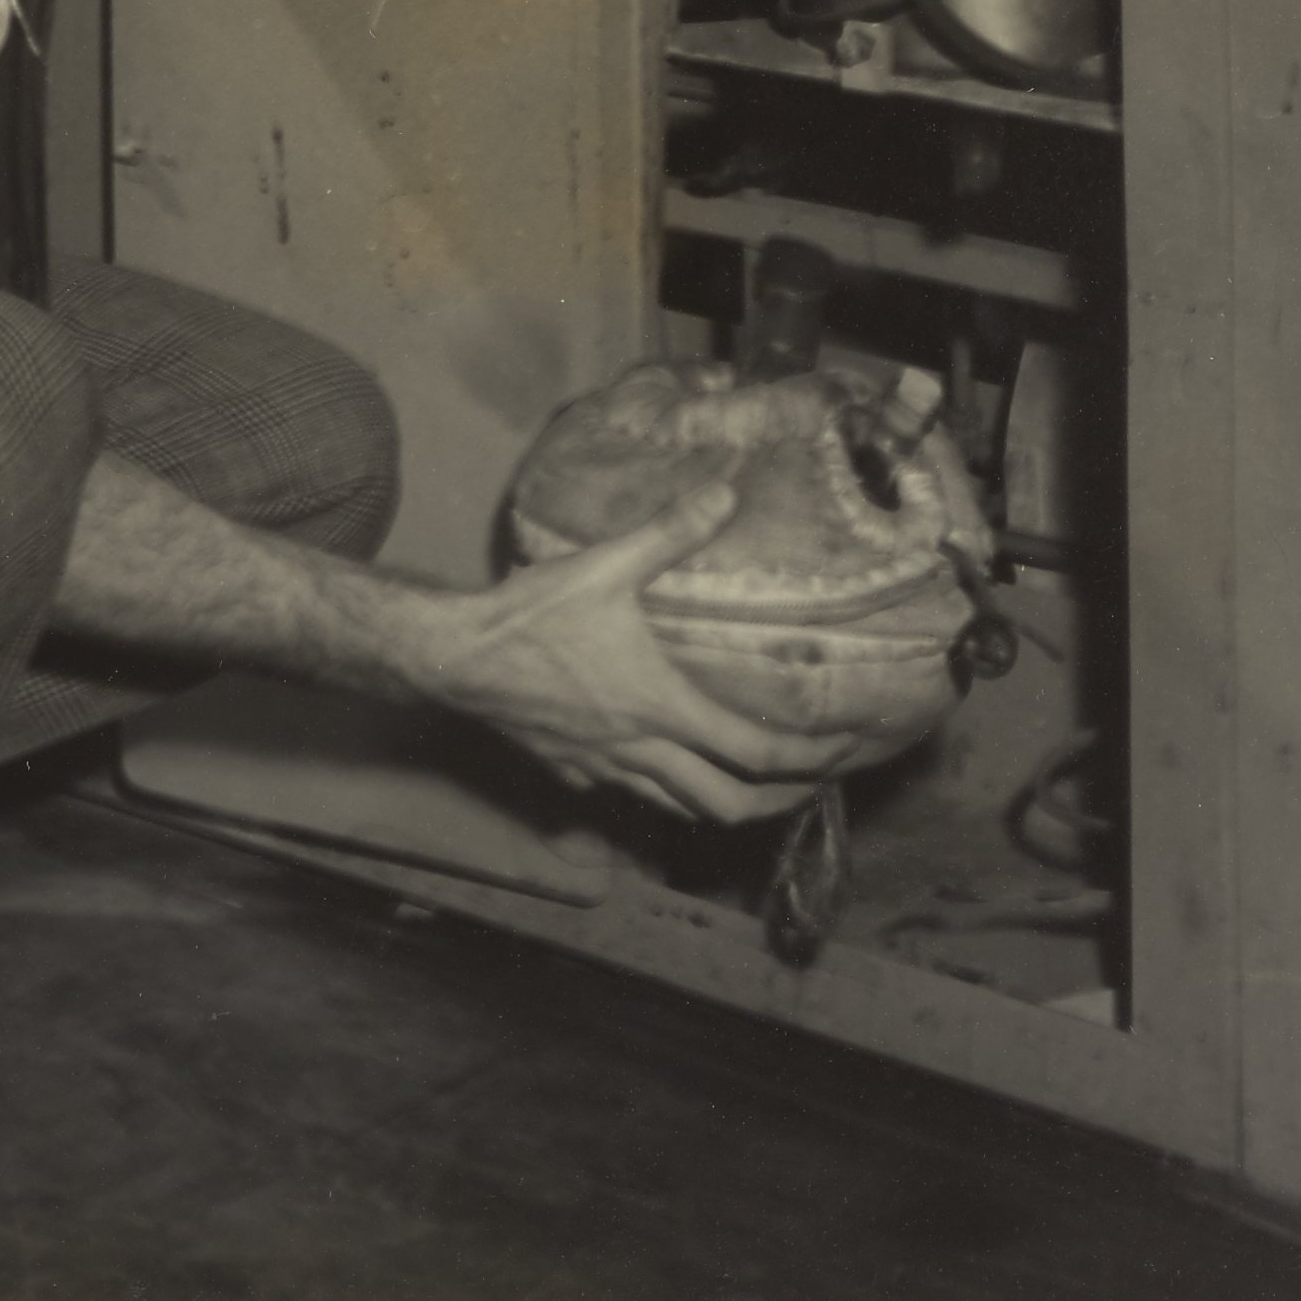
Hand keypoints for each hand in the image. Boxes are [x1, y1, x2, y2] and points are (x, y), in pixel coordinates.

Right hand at [414, 486, 864, 825]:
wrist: (456, 657)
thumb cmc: (531, 615)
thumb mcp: (604, 565)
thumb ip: (668, 532)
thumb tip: (726, 492)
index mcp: (660, 707)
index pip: (755, 754)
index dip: (809, 760)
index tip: (844, 752)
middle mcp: (640, 750)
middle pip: (728, 805)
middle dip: (780, 802)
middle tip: (812, 784)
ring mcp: (603, 769)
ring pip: (681, 808)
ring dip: (725, 803)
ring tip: (753, 784)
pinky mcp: (570, 771)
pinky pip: (630, 795)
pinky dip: (663, 791)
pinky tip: (660, 766)